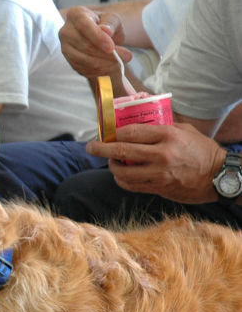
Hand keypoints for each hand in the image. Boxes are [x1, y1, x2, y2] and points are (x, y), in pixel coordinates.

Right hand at [59, 7, 132, 79]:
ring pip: (84, 60)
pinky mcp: (69, 61)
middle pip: (85, 46)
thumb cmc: (105, 25)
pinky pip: (83, 69)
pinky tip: (110, 67)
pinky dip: (99, 71)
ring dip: (105, 64)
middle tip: (127, 57)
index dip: (98, 38)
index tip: (111, 48)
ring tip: (120, 62)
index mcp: (75, 15)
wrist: (99, 37)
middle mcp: (66, 31)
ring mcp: (65, 47)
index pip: (84, 26)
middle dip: (107, 54)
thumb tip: (106, 31)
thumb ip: (110, 23)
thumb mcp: (112, 20)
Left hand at [85, 122, 225, 203]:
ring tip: (110, 162)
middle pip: (121, 150)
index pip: (131, 132)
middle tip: (90, 146)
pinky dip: (121, 180)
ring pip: (123, 172)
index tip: (107, 133)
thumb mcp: (185, 130)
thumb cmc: (202, 150)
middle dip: (100, 148)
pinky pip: (131, 186)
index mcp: (168, 135)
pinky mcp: (160, 188)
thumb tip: (137, 122)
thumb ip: (161, 126)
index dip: (114, 133)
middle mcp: (162, 154)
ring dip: (111, 166)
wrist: (220, 176)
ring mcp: (160, 174)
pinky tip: (120, 175)